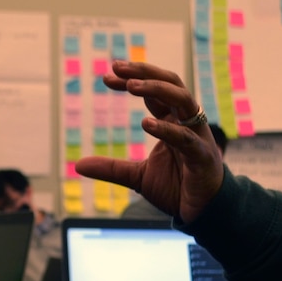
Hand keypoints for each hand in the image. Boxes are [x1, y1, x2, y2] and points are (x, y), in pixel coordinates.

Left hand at [75, 61, 223, 222]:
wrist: (203, 213)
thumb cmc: (177, 188)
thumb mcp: (137, 176)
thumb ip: (111, 168)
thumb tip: (78, 165)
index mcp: (172, 122)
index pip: (152, 92)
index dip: (131, 81)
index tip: (106, 77)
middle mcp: (186, 122)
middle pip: (170, 84)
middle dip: (144, 73)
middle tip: (117, 67)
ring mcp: (197, 136)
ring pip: (183, 100)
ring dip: (157, 89)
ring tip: (131, 86)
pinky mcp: (203, 156)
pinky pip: (186, 138)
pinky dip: (167, 129)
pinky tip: (146, 123)